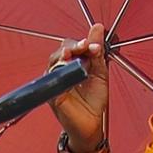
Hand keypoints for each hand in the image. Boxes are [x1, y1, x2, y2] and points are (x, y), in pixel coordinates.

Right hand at [48, 22, 109, 152]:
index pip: (73, 45)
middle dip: (75, 46)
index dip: (84, 42)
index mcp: (74, 64)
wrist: (91, 125)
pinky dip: (62, 72)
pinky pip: (53, 78)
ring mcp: (55, 81)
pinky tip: (72, 70)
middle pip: (61, 49)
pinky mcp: (52, 93)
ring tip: (80, 55)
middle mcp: (62, 70)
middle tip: (86, 47)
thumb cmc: (93, 102)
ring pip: (54, 60)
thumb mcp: (100, 72)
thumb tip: (97, 28)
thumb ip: (97, 52)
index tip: (95, 46)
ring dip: (67, 54)